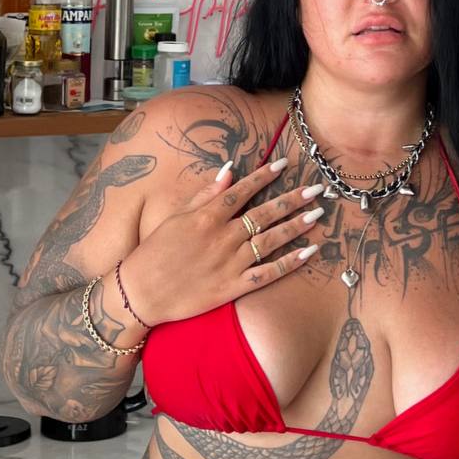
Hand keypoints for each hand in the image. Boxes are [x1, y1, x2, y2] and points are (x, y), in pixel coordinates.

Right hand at [118, 157, 323, 325]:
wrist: (140, 294)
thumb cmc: (153, 253)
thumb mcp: (175, 217)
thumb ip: (204, 195)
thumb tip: (229, 171)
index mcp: (206, 217)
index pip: (242, 191)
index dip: (265, 176)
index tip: (285, 164)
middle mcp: (222, 237)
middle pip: (264, 213)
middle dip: (293, 199)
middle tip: (316, 189)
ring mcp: (229, 263)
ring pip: (271, 240)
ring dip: (296, 226)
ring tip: (318, 214)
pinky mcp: (233, 287)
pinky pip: (267, 273)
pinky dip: (289, 263)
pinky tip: (309, 252)